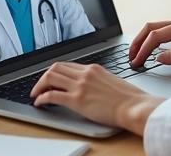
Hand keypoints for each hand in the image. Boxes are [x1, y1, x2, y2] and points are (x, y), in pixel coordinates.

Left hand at [30, 62, 163, 134]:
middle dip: (44, 76)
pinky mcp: (77, 100)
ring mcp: (80, 85)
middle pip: (55, 67)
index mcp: (94, 68)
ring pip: (50, 77)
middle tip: (40, 86)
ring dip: (39, 85)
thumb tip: (90, 86)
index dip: (56, 72)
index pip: (68, 65)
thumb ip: (98, 80)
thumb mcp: (112, 81)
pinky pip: (52, 95)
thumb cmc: (128, 98)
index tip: (51, 79)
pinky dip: (42, 98)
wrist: (133, 106)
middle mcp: (85, 74)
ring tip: (36, 94)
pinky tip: (40, 102)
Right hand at [129, 17, 170, 67]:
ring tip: (136, 54)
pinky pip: (164, 33)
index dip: (143, 49)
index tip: (136, 62)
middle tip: (130, 57)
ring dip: (144, 40)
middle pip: (151, 28)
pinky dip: (153, 40)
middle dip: (138, 41)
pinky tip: (150, 50)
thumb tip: (158, 58)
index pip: (155, 36)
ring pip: (157, 29)